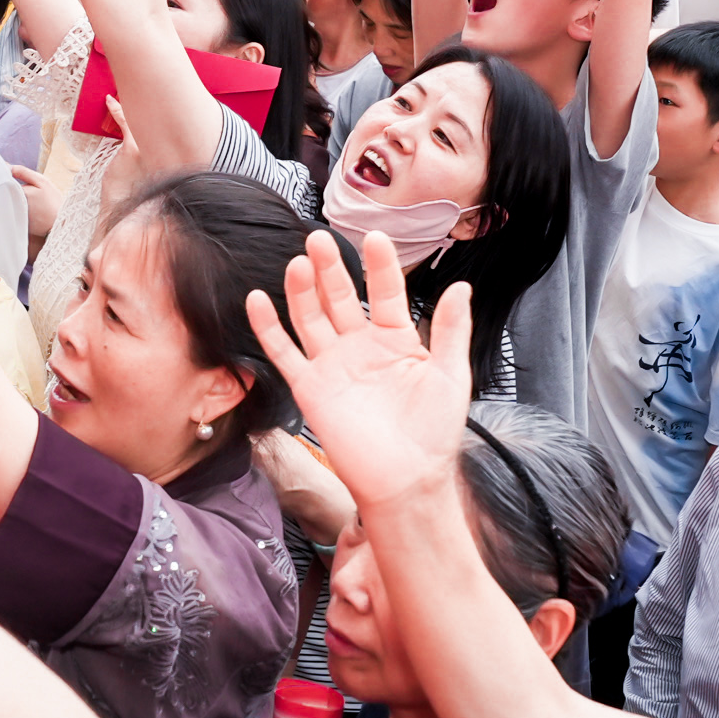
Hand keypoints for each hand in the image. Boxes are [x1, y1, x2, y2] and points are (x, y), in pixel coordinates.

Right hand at [246, 229, 477, 520]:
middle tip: (320, 239)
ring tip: (299, 263)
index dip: (381, 265)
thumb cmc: (434, 433)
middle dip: (331, 268)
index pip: (387, 291)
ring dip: (302, 290)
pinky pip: (284, 353)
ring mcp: (333, 365)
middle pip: (341, 297)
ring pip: (311, 317)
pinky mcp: (310, 388)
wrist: (406, 480)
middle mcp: (361, 346)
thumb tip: (460, 286)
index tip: (376, 236)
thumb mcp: (450, 375)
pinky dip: (268, 327)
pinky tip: (258, 299)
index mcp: (397, 339)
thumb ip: (451, 330)